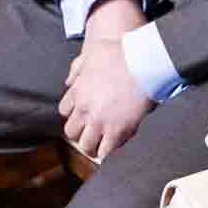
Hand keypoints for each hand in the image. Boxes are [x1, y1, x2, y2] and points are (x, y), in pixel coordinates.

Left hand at [61, 14, 152, 159]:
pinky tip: (111, 148)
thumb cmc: (121, 55)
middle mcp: (84, 110)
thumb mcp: (92, 54)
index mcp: (77, 92)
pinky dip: (106, 152)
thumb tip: (69, 81)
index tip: (81, 115)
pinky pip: (105, 151)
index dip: (73, 114)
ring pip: (85, 145)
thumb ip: (77, 68)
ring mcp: (100, 122)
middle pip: (71, 132)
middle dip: (79, 133)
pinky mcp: (117, 131)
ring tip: (98, 146)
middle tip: (88, 133)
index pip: (64, 111)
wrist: (143, 63)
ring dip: (91, 146)